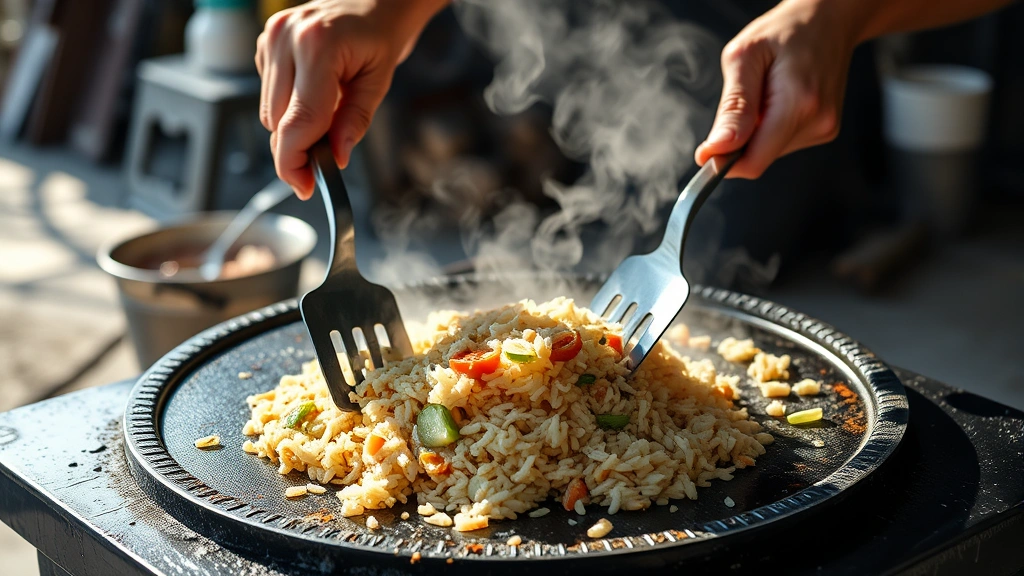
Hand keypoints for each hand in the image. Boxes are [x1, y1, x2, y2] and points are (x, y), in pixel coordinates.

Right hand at [257, 0, 446, 198]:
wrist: (373, 2)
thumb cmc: (379, 37)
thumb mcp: (378, 82)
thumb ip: (355, 122)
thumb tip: (334, 157)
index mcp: (318, 47)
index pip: (297, 120)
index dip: (296, 162)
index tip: (305, 187)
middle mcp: (287, 38)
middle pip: (278, 121)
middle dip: (299, 147)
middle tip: (326, 156)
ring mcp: (271, 37)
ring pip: (270, 112)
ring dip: (295, 125)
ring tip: (328, 110)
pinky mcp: (265, 42)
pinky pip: (269, 94)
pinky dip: (289, 104)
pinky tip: (314, 90)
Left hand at [694, 0, 859, 178]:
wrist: (829, 19)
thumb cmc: (784, 30)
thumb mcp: (745, 57)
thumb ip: (733, 107)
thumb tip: (717, 150)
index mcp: (799, 103)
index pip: (753, 163)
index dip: (723, 163)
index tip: (706, 149)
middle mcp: (818, 122)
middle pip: (759, 159)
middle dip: (740, 139)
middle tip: (746, 97)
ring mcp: (825, 128)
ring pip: (769, 152)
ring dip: (756, 131)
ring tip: (767, 92)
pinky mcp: (825, 130)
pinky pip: (782, 142)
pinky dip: (770, 127)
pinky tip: (778, 97)